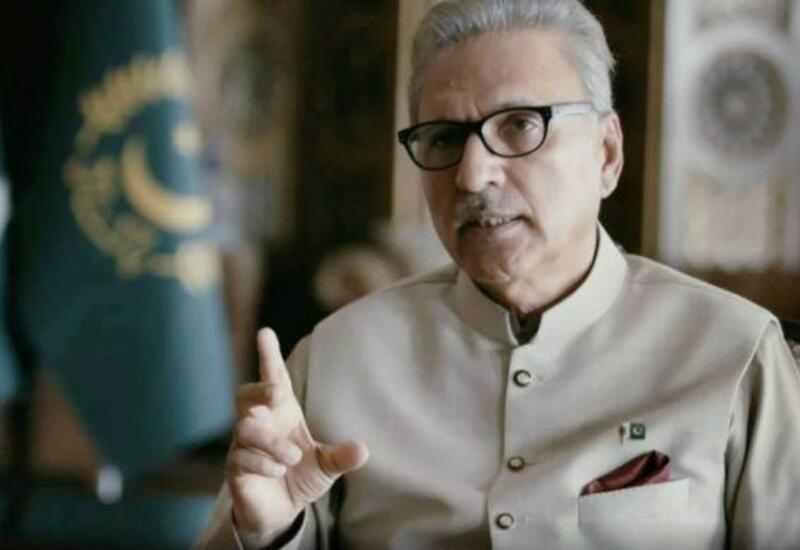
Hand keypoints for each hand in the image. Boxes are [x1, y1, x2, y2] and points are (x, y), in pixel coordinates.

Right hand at [226, 328, 368, 546]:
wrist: (280, 511)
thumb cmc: (299, 476)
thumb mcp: (326, 466)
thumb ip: (342, 456)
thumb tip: (363, 450)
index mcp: (282, 412)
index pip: (273, 378)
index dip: (268, 355)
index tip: (265, 332)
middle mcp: (259, 423)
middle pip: (246, 394)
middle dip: (259, 390)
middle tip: (277, 393)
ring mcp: (243, 444)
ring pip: (246, 428)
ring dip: (271, 442)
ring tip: (292, 457)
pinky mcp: (234, 467)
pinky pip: (241, 457)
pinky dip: (263, 463)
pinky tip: (278, 471)